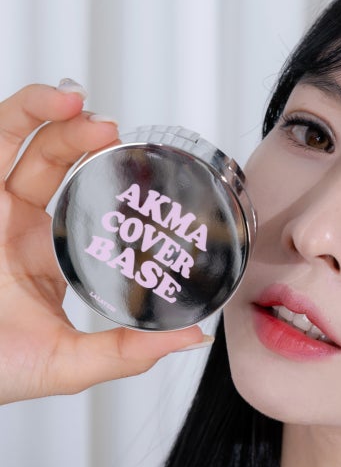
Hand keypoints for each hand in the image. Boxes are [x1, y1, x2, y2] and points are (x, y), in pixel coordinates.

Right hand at [0, 83, 206, 404]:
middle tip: (120, 133)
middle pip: (52, 163)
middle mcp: (16, 226)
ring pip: (17, 142)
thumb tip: (196, 337)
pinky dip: (20, 116)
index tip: (147, 173)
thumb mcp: (73, 363)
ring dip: (51, 115)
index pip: (81, 203)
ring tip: (87, 107)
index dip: (110, 181)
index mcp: (45, 257)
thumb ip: (131, 351)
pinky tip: (52, 102)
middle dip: (85, 138)